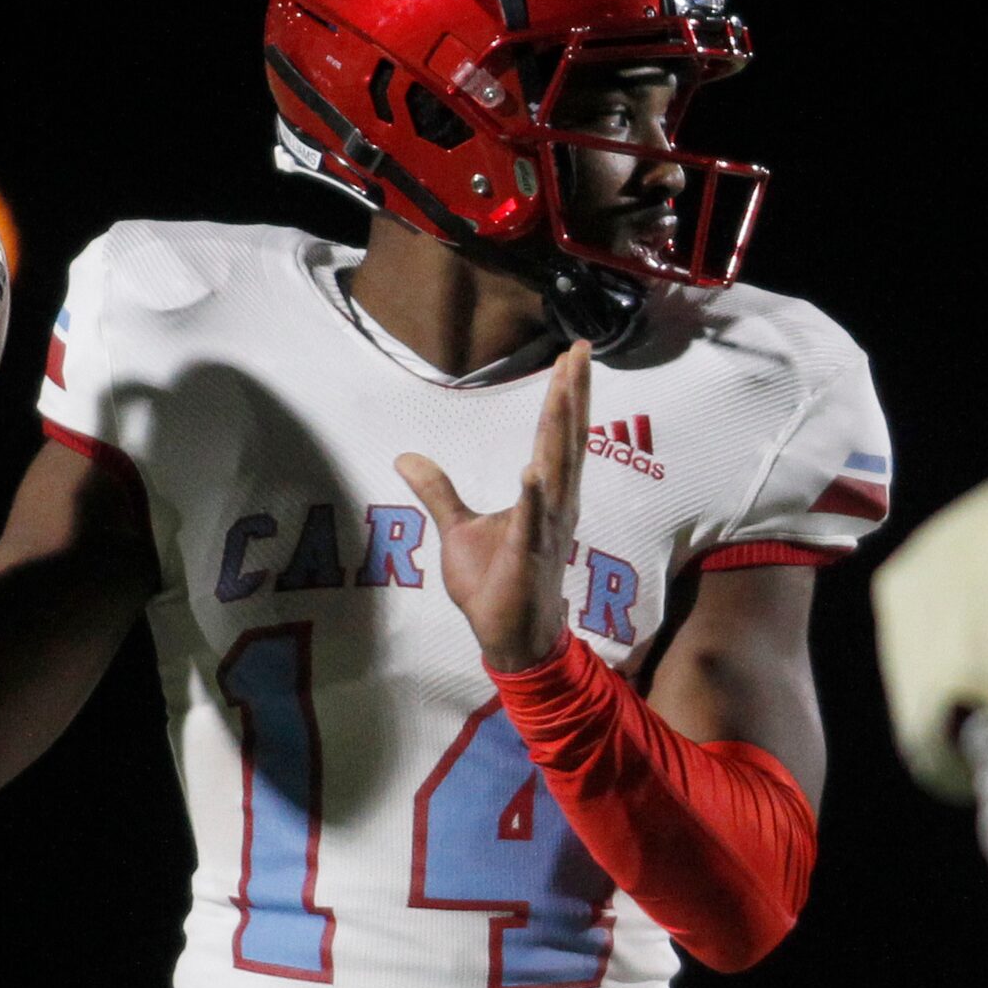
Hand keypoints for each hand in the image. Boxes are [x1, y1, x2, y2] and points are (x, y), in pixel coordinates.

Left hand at [395, 341, 590, 672]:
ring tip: (564, 385)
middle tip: (582, 350)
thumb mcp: (457, 528)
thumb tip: (405, 457)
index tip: (573, 355)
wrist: (509, 637)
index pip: (557, 436)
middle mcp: (555, 505)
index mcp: (545, 496)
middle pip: (565, 440)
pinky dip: (533, 496)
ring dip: (559, 427)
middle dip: (572, 394)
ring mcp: (545, 528)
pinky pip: (531, 521)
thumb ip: (438, 490)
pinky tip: (533, 470)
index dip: (565, 396)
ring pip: (555, 468)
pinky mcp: (526, 555)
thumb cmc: (493, 585)